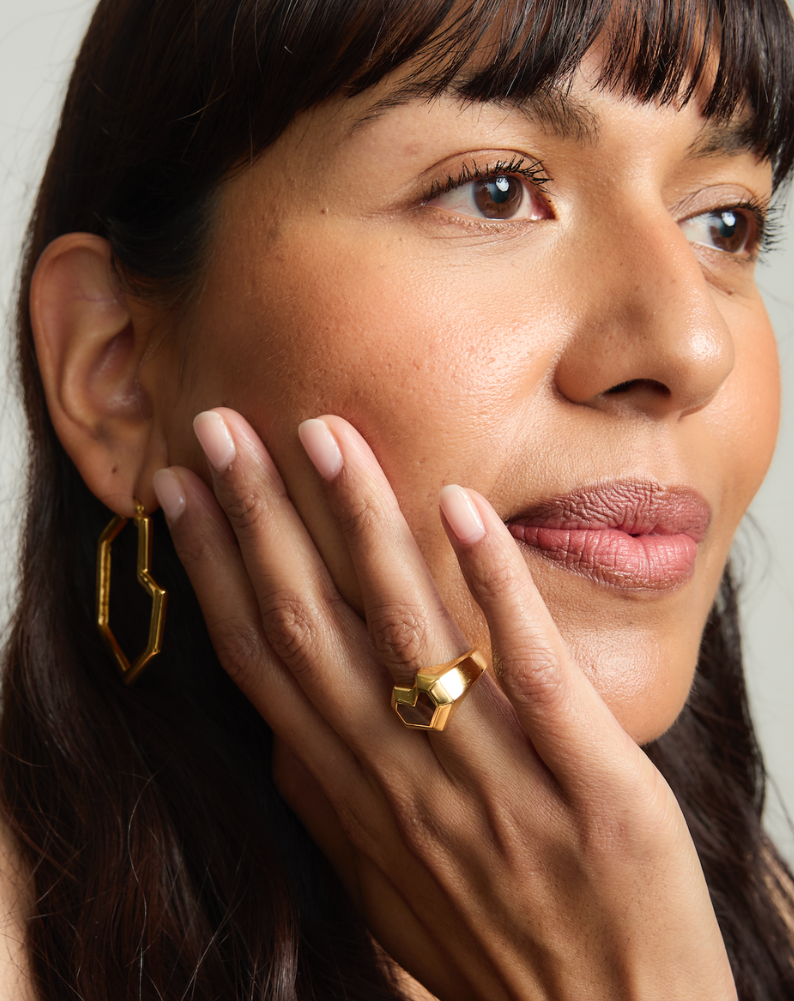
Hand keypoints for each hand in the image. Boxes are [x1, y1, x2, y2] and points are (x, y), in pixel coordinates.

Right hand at [153, 409, 736, 1000]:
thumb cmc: (494, 948)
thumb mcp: (386, 887)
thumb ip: (335, 806)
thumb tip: (285, 736)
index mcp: (354, 796)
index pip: (262, 664)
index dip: (211, 572)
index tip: (179, 491)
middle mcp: (404, 781)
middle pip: (311, 632)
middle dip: (259, 521)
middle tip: (221, 426)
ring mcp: (496, 783)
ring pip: (409, 635)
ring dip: (361, 528)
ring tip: (326, 437)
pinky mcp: (591, 787)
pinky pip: (531, 674)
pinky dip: (494, 588)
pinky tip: (461, 508)